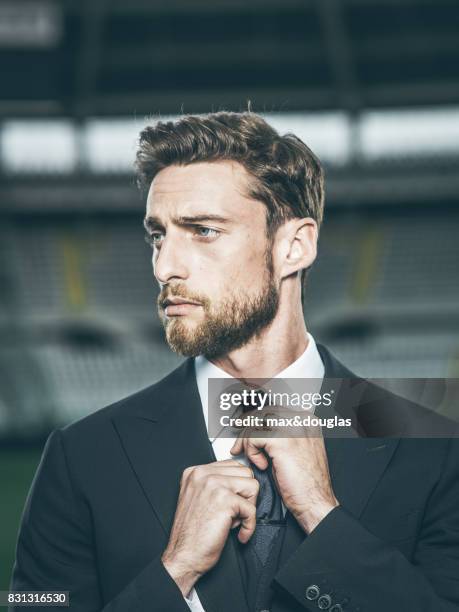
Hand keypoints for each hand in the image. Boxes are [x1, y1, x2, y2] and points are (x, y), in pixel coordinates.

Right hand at [161, 459, 258, 596]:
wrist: (183, 556)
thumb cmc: (191, 533)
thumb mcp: (196, 498)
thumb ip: (213, 484)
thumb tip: (238, 480)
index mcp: (195, 472)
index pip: (232, 465)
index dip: (238, 486)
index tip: (234, 501)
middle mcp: (203, 474)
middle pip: (245, 472)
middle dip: (245, 494)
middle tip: (235, 512)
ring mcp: (214, 485)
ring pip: (252, 486)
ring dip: (248, 507)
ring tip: (235, 520)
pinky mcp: (225, 500)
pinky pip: (252, 509)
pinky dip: (249, 526)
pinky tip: (238, 533)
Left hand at [230, 418, 338, 533]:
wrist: (315, 502)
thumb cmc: (306, 482)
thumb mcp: (293, 451)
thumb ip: (280, 436)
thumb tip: (257, 431)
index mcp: (306, 420)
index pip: (272, 410)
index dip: (255, 421)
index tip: (244, 430)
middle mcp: (301, 420)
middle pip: (262, 414)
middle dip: (247, 430)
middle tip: (239, 445)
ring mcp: (292, 428)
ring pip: (256, 424)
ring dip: (247, 442)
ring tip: (252, 458)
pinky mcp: (282, 441)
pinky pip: (254, 438)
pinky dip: (251, 451)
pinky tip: (261, 464)